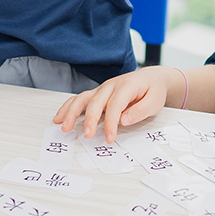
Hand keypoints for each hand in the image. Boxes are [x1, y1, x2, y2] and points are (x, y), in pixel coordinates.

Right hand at [52, 67, 176, 142]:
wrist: (151, 78)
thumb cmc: (153, 90)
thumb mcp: (155, 101)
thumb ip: (140, 110)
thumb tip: (123, 120)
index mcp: (127, 85)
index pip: (116, 104)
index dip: (111, 122)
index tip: (110, 137)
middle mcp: (111, 85)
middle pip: (96, 101)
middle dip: (90, 119)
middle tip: (87, 135)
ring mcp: (102, 88)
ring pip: (83, 98)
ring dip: (72, 112)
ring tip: (64, 126)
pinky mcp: (98, 94)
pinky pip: (80, 99)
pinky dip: (68, 107)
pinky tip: (59, 117)